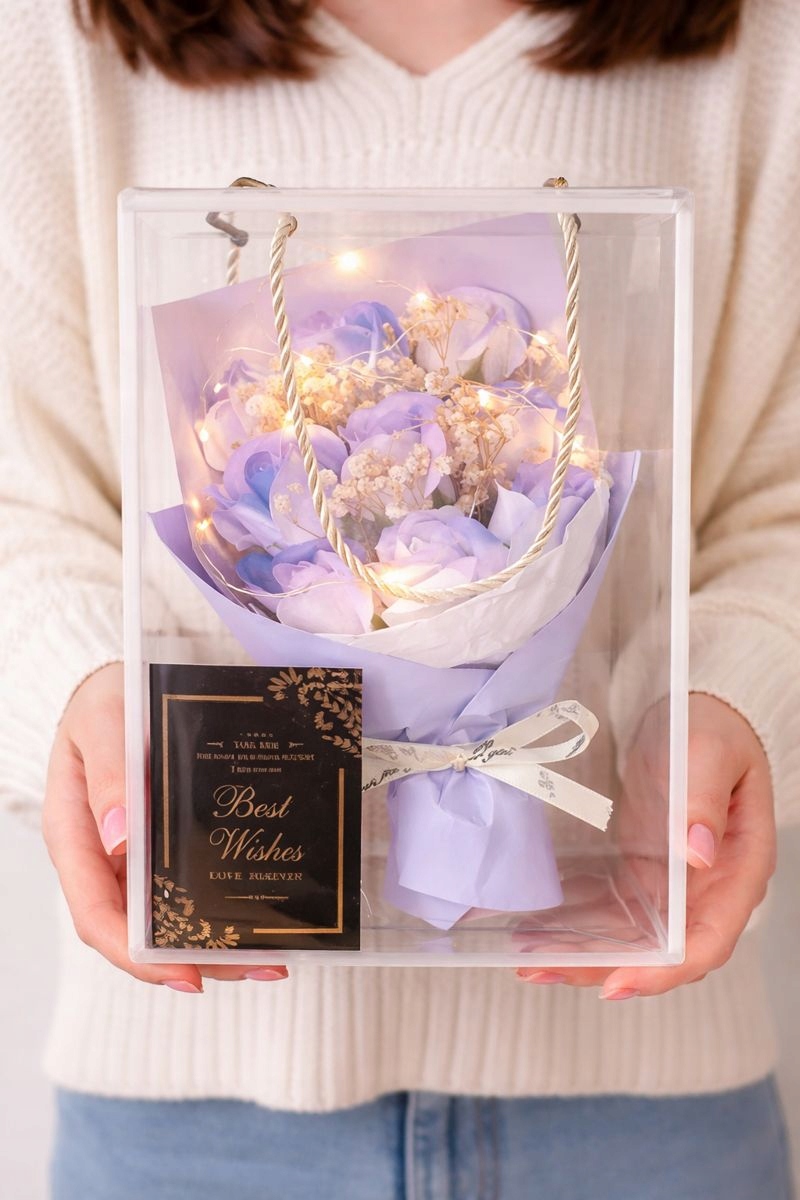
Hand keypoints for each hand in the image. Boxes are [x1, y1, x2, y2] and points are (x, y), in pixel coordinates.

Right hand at [42, 663, 288, 992]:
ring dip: (216, 945)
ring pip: (166, 918)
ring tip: (274, 956)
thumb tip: (119, 837)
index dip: (139, 954)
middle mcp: (100, 858)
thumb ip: (110, 771)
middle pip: (138, 931)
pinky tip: (259, 917)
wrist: (120, 684)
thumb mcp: (104, 720)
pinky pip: (184, 889)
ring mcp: (129, 857)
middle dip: (196, 959)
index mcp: (74, 835)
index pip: (97, 915)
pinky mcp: (158, 848)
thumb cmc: (105, 699)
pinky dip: (218, 909)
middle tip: (262, 965)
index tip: (187, 975)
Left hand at [517, 693, 776, 998]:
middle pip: (659, 951)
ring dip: (580, 949)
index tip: (615, 983)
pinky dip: (575, 919)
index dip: (662, 970)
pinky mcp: (641, 872)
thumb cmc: (714, 732)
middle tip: (541, 969)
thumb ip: (704, 800)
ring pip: (627, 937)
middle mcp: (706, 890)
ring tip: (525, 955)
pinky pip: (609, 908)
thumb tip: (697, 854)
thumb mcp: (710, 753)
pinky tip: (535, 923)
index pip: (706, 940)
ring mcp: (671, 885)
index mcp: (737, 870)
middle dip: (601, 967)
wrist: (697, 716)